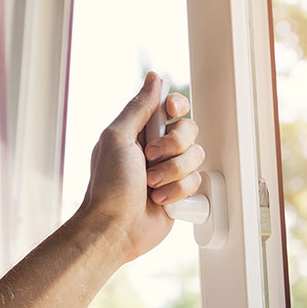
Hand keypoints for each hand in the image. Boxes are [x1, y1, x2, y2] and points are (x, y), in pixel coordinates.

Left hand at [80, 72, 204, 261]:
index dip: (177, 107)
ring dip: (173, 172)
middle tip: (150, 159)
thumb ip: (139, 108)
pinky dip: (178, 192)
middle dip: (173, 146)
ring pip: (196, 157)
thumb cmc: (109, 186)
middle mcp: (158, 149)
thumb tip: (154, 78)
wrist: (116, 228)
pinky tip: (159, 200)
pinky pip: (197, 182)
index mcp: (140, 131)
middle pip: (189, 130)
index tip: (171, 113)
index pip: (171, 106)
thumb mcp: (117, 138)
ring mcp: (170, 171)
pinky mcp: (180, 192)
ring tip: (151, 185)